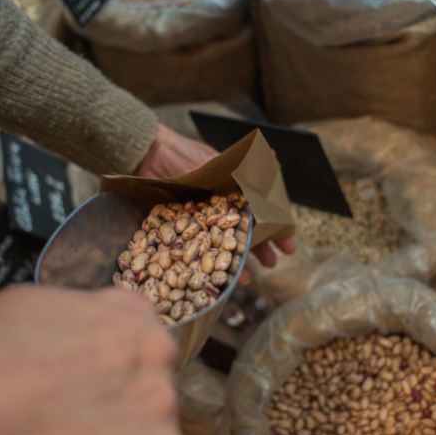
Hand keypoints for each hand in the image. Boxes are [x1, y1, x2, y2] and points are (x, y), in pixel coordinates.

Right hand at [0, 286, 179, 434]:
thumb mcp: (25, 311)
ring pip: (149, 429)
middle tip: (73, 427)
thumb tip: (63, 344)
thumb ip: (66, 327)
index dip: (106, 366)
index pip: (135, 335)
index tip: (81, 385)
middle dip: (118, 404)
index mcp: (125, 310)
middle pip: (148, 382)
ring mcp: (162, 401)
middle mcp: (154, 348)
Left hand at [135, 124, 296, 279]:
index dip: (274, 229)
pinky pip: (194, 252)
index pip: (257, 215)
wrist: (147, 155)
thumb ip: (241, 167)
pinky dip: (204, 265)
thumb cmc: (182, 156)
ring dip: (235, 262)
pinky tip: (214, 279)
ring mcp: (196, 222)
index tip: (288, 243)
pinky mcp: (176, 231)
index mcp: (230, 194)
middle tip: (274, 262)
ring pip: (219, 246)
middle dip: (260, 249)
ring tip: (247, 278)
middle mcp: (215, 210)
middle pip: (242, 233)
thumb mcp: (215, 162)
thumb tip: (273, 158)